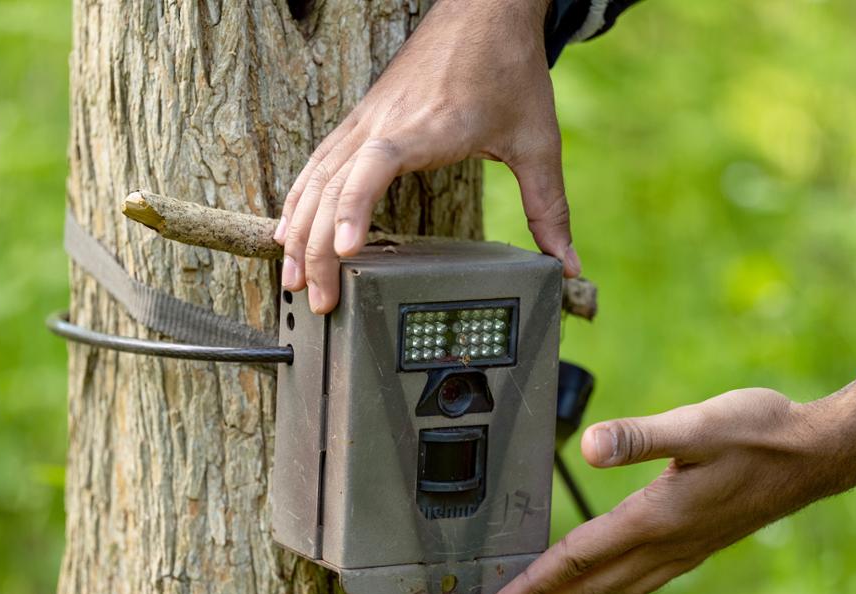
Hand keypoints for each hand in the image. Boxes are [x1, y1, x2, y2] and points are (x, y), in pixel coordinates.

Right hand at [276, 0, 578, 313]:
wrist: (484, 10)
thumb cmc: (507, 69)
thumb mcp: (538, 141)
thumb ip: (550, 207)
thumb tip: (566, 265)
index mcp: (423, 129)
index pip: (371, 169)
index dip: (353, 211)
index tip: (345, 252)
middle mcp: (382, 126)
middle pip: (332, 190)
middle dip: (317, 250)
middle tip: (319, 303)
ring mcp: (365, 122)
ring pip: (315, 180)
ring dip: (298, 232)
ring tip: (290, 281)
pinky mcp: (361, 122)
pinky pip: (318, 165)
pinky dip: (299, 201)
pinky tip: (289, 230)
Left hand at [490, 379, 855, 593]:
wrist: (820, 454)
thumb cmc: (761, 432)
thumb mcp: (698, 423)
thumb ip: (640, 436)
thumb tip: (588, 446)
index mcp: (658, 518)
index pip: (580, 558)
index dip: (535, 581)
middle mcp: (670, 542)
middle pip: (593, 583)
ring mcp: (689, 548)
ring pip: (619, 586)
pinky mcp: (703, 541)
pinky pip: (645, 577)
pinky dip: (614, 584)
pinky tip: (611, 576)